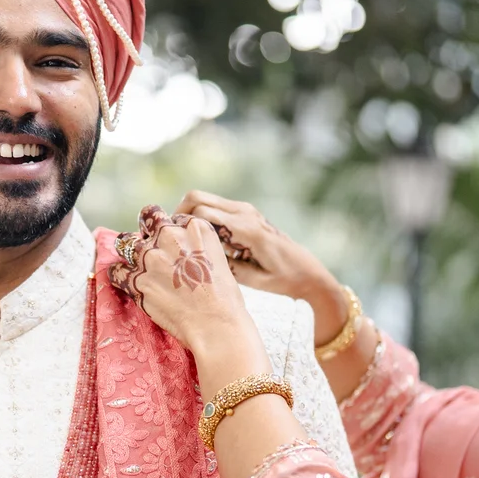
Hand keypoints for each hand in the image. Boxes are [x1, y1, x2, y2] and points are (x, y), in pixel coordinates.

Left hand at [110, 206, 265, 368]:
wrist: (216, 324)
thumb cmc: (223, 297)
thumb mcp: (217, 258)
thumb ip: (196, 246)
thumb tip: (181, 250)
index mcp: (194, 228)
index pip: (170, 216)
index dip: (167, 229)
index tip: (169, 244)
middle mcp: (170, 237)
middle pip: (146, 220)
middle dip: (145, 232)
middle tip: (148, 246)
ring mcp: (151, 258)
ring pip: (125, 243)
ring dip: (128, 251)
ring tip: (133, 262)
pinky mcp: (137, 281)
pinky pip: (116, 271)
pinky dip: (118, 275)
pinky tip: (124, 280)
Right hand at [174, 192, 347, 342]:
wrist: (308, 271)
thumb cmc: (283, 280)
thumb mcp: (254, 280)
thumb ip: (227, 266)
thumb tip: (196, 255)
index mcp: (246, 229)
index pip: (201, 213)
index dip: (180, 224)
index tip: (171, 242)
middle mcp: (245, 213)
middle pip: (196, 197)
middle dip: (178, 214)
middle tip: (170, 237)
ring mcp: (245, 210)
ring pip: (203, 199)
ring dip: (189, 215)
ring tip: (184, 240)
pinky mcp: (245, 212)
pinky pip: (214, 207)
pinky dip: (201, 217)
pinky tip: (201, 239)